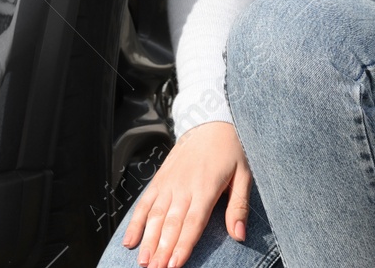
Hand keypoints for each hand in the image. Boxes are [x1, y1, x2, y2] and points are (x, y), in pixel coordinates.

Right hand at [122, 120, 251, 267]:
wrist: (211, 122)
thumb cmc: (231, 150)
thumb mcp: (244, 175)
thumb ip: (239, 207)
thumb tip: (240, 236)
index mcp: (205, 188)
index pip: (192, 222)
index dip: (182, 245)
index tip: (174, 265)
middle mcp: (183, 186)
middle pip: (170, 223)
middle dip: (161, 250)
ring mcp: (168, 183)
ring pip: (154, 216)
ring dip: (147, 240)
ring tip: (143, 262)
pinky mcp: (159, 179)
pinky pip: (144, 202)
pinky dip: (135, 222)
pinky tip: (130, 241)